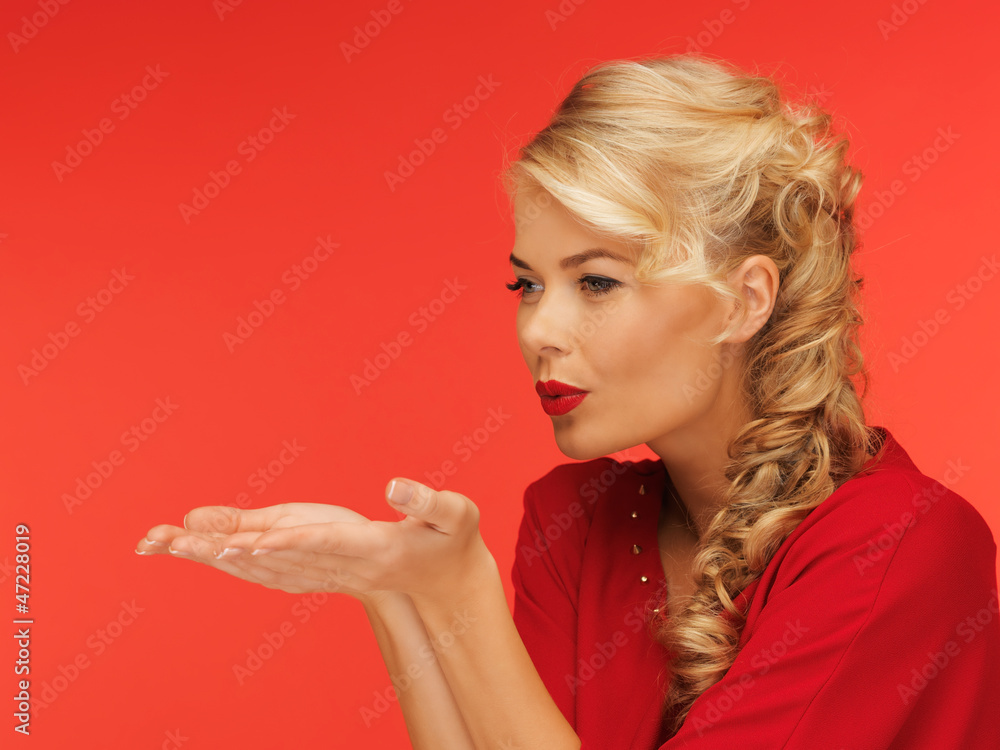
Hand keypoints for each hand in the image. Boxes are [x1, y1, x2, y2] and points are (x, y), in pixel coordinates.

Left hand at [135, 478, 494, 605]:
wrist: (447, 584)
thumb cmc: (453, 542)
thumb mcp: (455, 516)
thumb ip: (429, 501)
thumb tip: (393, 484)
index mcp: (373, 551)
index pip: (322, 545)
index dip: (284, 542)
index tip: (244, 542)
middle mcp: (341, 567)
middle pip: (276, 557)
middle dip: (225, 549)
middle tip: (173, 540)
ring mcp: (329, 573)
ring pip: (265, 565)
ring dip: (218, 556)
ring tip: (168, 544)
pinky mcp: (321, 571)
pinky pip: (272, 569)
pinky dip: (238, 562)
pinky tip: (209, 553)